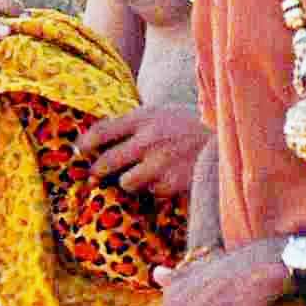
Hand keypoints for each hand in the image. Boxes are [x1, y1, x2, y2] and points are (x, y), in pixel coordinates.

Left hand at [75, 102, 206, 201]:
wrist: (227, 137)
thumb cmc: (189, 125)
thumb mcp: (161, 113)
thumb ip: (134, 124)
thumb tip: (99, 135)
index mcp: (144, 118)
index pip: (102, 131)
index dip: (85, 144)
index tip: (79, 151)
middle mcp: (149, 140)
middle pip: (106, 162)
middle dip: (97, 171)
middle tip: (96, 174)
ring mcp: (161, 163)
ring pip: (126, 183)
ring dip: (129, 182)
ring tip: (140, 176)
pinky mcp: (173, 182)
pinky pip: (151, 192)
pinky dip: (155, 189)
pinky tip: (165, 180)